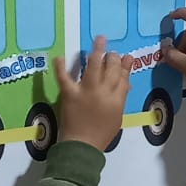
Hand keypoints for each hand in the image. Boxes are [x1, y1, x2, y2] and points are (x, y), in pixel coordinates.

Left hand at [55, 36, 133, 151]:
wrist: (82, 146)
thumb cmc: (101, 134)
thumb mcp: (117, 117)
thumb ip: (121, 98)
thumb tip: (125, 83)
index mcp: (116, 99)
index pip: (123, 77)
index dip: (125, 65)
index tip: (125, 56)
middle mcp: (103, 92)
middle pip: (111, 68)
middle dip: (112, 57)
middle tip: (111, 51)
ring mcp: (86, 92)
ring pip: (93, 66)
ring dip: (97, 51)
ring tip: (99, 39)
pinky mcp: (70, 94)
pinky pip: (64, 78)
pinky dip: (61, 67)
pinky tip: (60, 57)